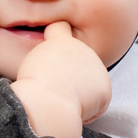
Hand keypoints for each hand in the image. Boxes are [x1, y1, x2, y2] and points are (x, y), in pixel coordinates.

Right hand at [10, 21, 110, 137]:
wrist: (49, 104)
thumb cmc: (33, 88)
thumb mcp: (31, 65)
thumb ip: (46, 60)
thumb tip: (52, 70)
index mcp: (61, 41)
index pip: (61, 27)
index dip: (58, 34)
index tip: (53, 42)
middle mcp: (83, 50)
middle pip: (77, 61)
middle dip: (70, 74)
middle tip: (55, 87)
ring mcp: (97, 68)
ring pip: (88, 83)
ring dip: (80, 92)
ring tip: (63, 98)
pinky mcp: (105, 88)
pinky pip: (96, 102)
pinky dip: (88, 110)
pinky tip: (74, 108)